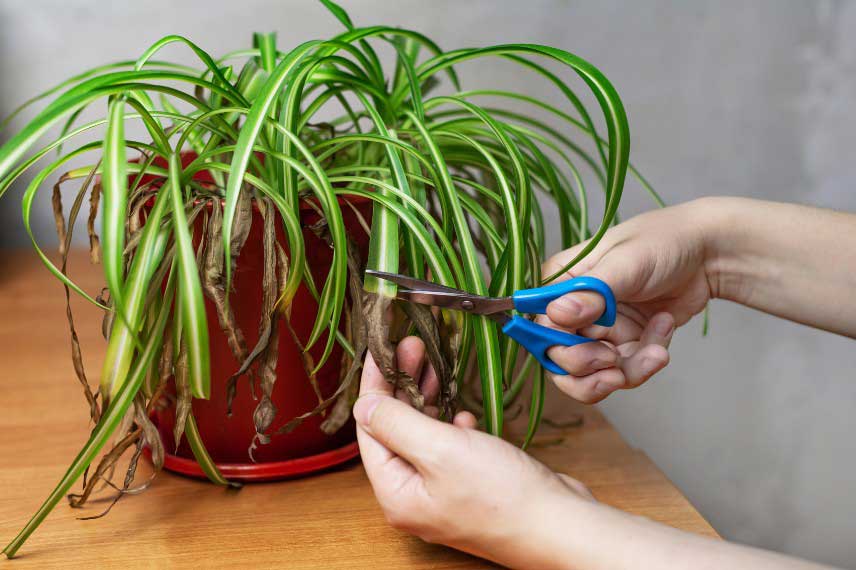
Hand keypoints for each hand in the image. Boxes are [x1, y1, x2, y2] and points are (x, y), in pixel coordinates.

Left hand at [355, 336, 593, 568]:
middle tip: (414, 346)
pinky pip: (450, 448)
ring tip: (434, 364)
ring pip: (424, 434)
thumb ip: (397, 424)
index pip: (371, 429)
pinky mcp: (471, 486)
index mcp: (396, 493)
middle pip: (396, 429)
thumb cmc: (502, 497)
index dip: (375, 385)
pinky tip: (464, 415)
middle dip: (403, 385)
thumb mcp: (441, 451)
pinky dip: (453, 426)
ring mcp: (444, 492)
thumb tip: (363, 405)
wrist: (561, 527)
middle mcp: (414, 495)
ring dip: (428, 399)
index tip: (382, 348)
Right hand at [540, 200, 713, 402]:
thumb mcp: (625, 264)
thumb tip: (556, 314)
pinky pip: (625, 371)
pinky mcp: (624, 345)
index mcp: (561, 283)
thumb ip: (592, 293)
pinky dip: (647, 360)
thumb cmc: (661, 242)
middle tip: (614, 364)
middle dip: (588, 369)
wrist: (708, 254)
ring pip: (592, 375)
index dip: (559, 347)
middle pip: (560, 359)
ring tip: (655, 357)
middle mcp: (573, 310)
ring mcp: (599, 331)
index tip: (594, 348)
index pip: (542, 326)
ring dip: (625, 372)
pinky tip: (665, 330)